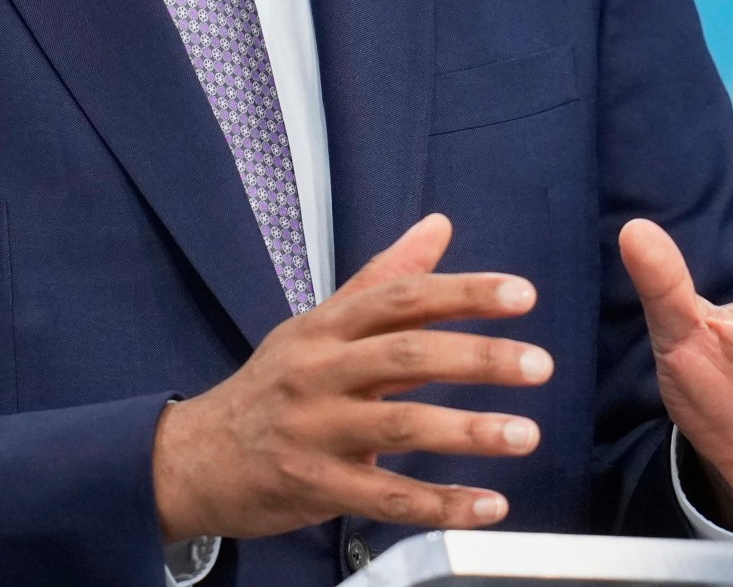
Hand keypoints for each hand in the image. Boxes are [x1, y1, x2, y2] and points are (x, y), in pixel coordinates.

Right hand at [150, 213, 553, 540]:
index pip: (401, 297)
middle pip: (406, 355)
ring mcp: (315, 431)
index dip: (463, 292)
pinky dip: (439, 504)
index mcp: (326, 327)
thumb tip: (438, 227)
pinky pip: (385, 497)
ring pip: (400, 426)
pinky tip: (487, 506)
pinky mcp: (315, 488)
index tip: (521, 295)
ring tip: (526, 434)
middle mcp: (320, 372)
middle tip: (540, 364)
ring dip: (469, 431)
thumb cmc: (272, 387)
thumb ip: (385, 280)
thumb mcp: (319, 325)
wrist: (193, 459)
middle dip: (478, 357)